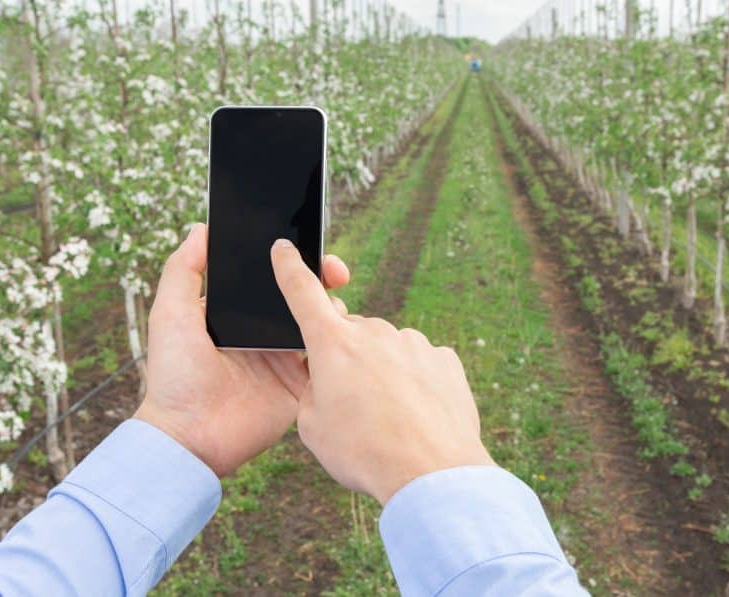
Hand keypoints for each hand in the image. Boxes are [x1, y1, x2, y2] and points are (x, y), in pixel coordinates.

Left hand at [133, 224, 350, 476]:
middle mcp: (263, 332)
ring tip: (337, 304)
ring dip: (334, 310)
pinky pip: (325, 362)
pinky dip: (337, 348)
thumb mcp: (171, 314)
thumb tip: (201, 229)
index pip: (270, 278)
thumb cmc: (173, 375)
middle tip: (336, 271)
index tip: (308, 245)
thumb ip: (183, 270)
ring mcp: (283, 359)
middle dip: (322, 278)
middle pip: (300, 296)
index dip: (291, 260)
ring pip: (319, 324)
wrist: (190, 435)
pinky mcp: (298, 386)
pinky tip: (345, 335)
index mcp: (236, 313)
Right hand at [270, 239, 494, 504]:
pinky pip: (420, 366)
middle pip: (351, 336)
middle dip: (346, 361)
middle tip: (351, 406)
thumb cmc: (363, 453)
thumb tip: (326, 377)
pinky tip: (416, 417)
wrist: (430, 472)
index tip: (284, 249)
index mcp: (332, 344)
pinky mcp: (444, 360)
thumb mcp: (312, 427)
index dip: (289, 269)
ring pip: (388, 352)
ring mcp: (413, 343)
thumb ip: (312, 390)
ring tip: (388, 421)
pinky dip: (415, 385)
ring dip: (383, 375)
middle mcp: (374, 332)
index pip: (302, 293)